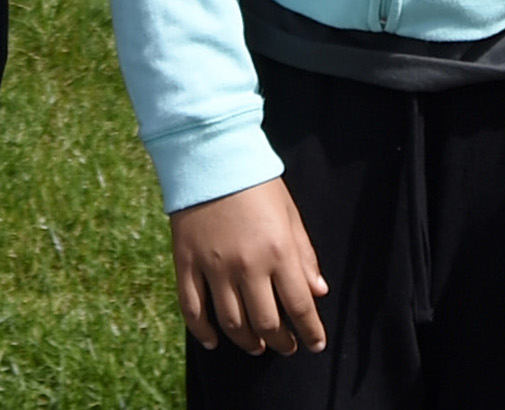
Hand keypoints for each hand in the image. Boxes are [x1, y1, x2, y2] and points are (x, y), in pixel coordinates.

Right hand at [171, 178, 328, 355]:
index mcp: (278, 252)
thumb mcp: (290, 215)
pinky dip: (203, 332)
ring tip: (256, 346)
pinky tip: (214, 342)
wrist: (211, 157)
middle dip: (280, 341)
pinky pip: (193, 310)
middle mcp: (247, 266)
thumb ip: (305, 256)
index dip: (310, 331)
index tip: (315, 344)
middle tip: (286, 347)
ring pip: (231, 322)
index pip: (299, 306)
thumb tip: (318, 292)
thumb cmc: (257, 184)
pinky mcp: (187, 265)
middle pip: (266, 322)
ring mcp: (214, 268)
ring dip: (247, 341)